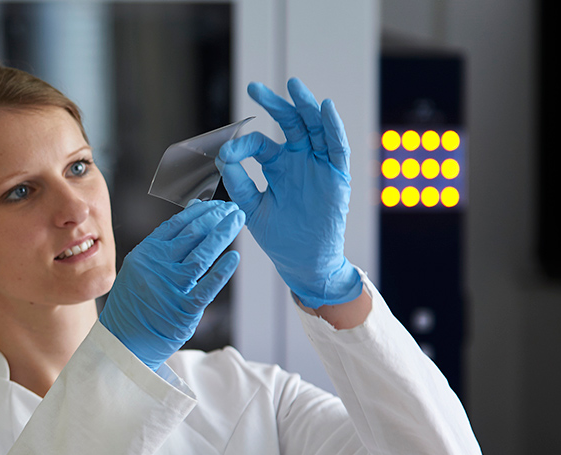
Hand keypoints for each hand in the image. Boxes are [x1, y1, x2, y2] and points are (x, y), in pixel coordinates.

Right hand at [99, 200, 242, 370]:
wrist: (123, 342)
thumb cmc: (134, 303)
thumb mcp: (140, 267)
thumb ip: (165, 242)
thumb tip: (193, 211)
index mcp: (145, 254)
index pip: (177, 224)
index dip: (200, 212)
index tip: (217, 205)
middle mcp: (156, 267)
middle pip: (192, 235)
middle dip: (216, 218)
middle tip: (233, 209)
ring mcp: (170, 288)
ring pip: (202, 256)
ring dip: (223, 235)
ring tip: (237, 222)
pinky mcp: (183, 310)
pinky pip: (207, 287)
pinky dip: (222, 271)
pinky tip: (234, 257)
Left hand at [216, 78, 361, 307]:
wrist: (304, 262)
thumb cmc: (279, 237)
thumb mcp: (252, 208)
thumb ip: (238, 182)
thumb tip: (223, 156)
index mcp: (278, 167)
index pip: (260, 144)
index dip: (243, 144)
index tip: (228, 153)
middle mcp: (299, 160)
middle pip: (289, 124)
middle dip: (274, 105)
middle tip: (254, 89)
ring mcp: (319, 165)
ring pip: (314, 128)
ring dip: (305, 106)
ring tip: (293, 85)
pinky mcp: (337, 175)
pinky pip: (337, 146)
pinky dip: (333, 127)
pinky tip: (324, 108)